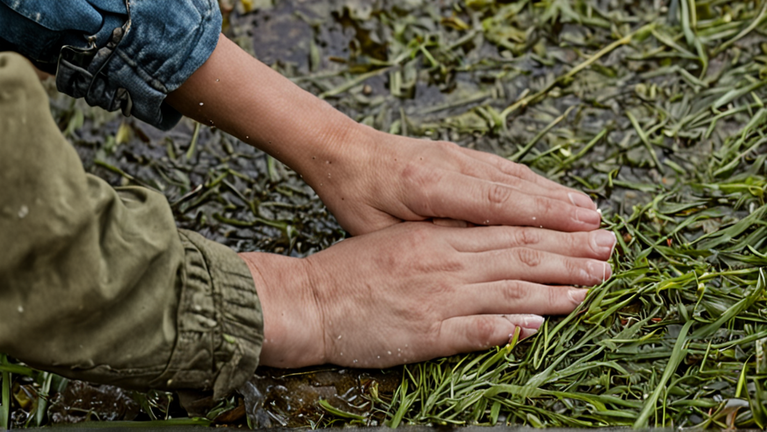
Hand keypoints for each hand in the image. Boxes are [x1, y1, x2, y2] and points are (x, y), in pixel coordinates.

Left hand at [166, 36, 600, 236]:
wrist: (342, 151)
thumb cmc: (355, 198)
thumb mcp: (379, 230)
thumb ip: (426, 240)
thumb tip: (476, 258)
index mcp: (430, 189)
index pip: (497, 205)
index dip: (542, 218)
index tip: (580, 229)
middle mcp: (452, 167)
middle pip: (518, 190)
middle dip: (563, 212)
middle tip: (602, 232)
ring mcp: (459, 156)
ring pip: (517, 176)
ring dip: (556, 196)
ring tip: (592, 214)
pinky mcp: (460, 153)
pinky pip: (505, 168)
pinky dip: (535, 183)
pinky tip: (556, 194)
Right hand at [240, 222, 614, 367]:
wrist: (309, 298)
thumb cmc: (352, 270)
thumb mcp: (400, 240)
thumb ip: (446, 240)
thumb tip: (492, 243)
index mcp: (440, 237)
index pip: (511, 232)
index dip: (557, 233)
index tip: (591, 232)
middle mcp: (445, 262)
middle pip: (520, 258)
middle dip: (571, 256)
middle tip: (610, 256)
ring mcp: (436, 298)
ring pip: (507, 292)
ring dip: (553, 292)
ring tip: (590, 290)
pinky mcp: (423, 333)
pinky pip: (471, 331)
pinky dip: (504, 329)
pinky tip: (534, 330)